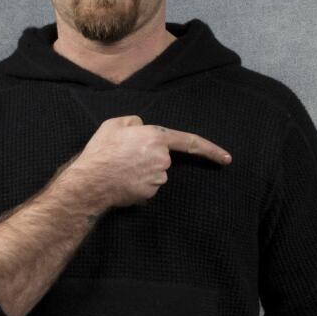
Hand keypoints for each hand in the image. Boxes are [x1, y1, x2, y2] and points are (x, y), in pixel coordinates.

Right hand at [62, 116, 230, 209]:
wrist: (89, 182)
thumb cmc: (101, 151)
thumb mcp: (114, 124)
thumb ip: (135, 122)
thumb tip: (143, 129)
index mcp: (156, 137)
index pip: (190, 142)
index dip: (211, 150)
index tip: (227, 158)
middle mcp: (162, 159)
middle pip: (163, 157)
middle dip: (148, 156)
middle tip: (124, 156)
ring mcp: (158, 178)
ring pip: (156, 172)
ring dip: (142, 170)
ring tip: (120, 168)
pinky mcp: (151, 193)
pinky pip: (148, 185)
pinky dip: (138, 183)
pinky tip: (122, 180)